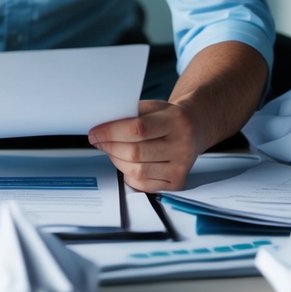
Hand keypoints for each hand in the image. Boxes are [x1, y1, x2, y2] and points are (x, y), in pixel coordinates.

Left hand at [87, 100, 205, 191]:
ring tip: (111, 150)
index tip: (95, 133)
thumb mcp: (154, 107)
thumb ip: (131, 113)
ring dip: (116, 161)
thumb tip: (102, 125)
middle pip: (135, 153)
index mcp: (176, 121)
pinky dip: (128, 174)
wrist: (195, 129)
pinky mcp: (177, 182)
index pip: (138, 129)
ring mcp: (181, 167)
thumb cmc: (169, 117)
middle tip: (98, 141)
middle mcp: (182, 146)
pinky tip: (126, 163)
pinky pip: (143, 184)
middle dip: (109, 147)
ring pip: (137, 170)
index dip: (111, 132)